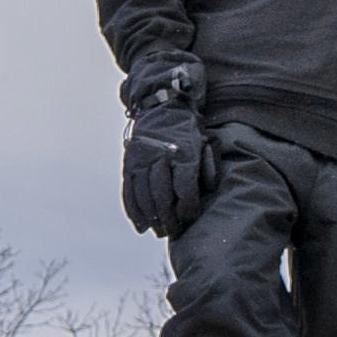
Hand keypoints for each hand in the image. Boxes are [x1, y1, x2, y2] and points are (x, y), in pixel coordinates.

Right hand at [118, 51, 210, 237]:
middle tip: (173, 232)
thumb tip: (207, 188)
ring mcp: (142, 160)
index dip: (187, 208)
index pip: (185, 189)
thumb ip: (207, 167)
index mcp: (183, 153)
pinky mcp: (130, 163)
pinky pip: (129, 191)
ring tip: (157, 231)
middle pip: (162, 196)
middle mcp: (160, 158)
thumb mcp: (204, 143)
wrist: (162, 105)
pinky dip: (133, 210)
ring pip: (143, 196)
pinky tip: (140, 224)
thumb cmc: (188, 129)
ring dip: (151, 218)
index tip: (189, 219)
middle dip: (168, 219)